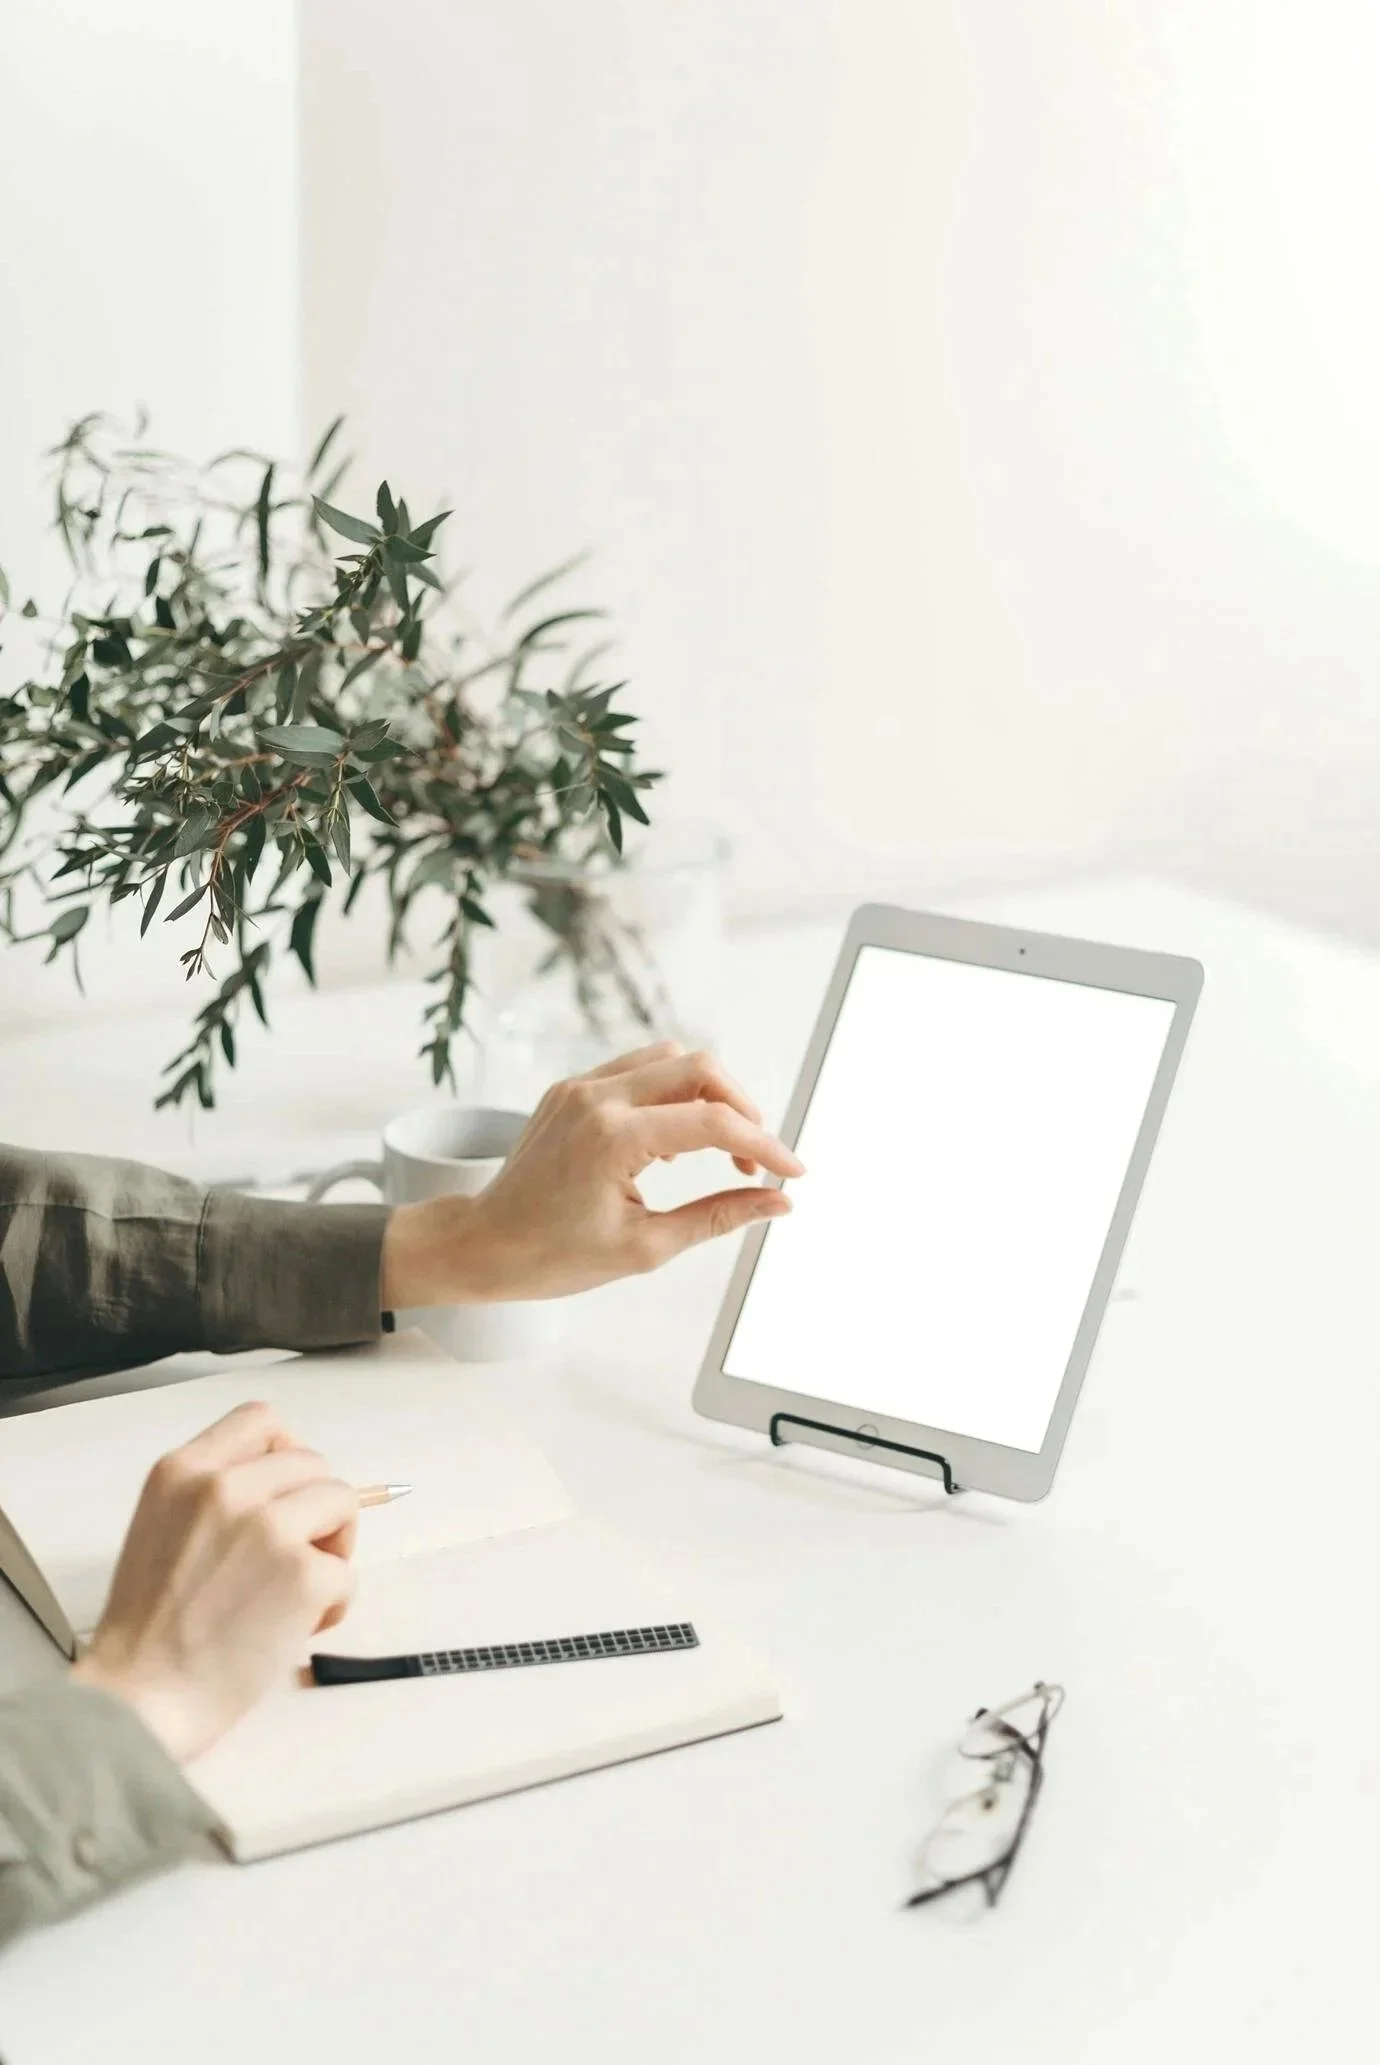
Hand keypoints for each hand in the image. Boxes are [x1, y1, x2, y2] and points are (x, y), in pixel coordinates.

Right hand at [71, 1402, 357, 1763]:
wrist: (140, 1697)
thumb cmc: (150, 1629)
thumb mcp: (162, 1526)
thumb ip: (213, 1494)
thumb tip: (291, 1484)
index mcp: (183, 1471)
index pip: (262, 1420)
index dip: (286, 1452)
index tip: (286, 1491)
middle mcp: (225, 1488)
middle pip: (313, 1463)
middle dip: (315, 1508)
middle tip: (293, 1557)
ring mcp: (268, 1528)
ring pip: (343, 1502)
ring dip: (333, 1546)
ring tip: (299, 1591)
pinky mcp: (303, 1575)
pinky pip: (348, 1573)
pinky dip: (334, 1603)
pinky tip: (297, 1629)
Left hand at [381, 1041, 803, 1305]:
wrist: (483, 1244)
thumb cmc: (553, 1256)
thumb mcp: (646, 1247)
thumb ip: (718, 1217)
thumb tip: (777, 1202)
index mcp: (613, 1138)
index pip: (713, 1122)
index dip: (763, 1144)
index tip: (790, 1171)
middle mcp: (596, 1098)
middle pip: (699, 1067)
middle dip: (741, 1107)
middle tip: (753, 1159)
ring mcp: (580, 1087)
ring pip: (670, 1058)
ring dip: (707, 1094)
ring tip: (718, 1149)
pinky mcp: (571, 1089)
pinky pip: (637, 1070)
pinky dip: (670, 1094)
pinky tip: (674, 1142)